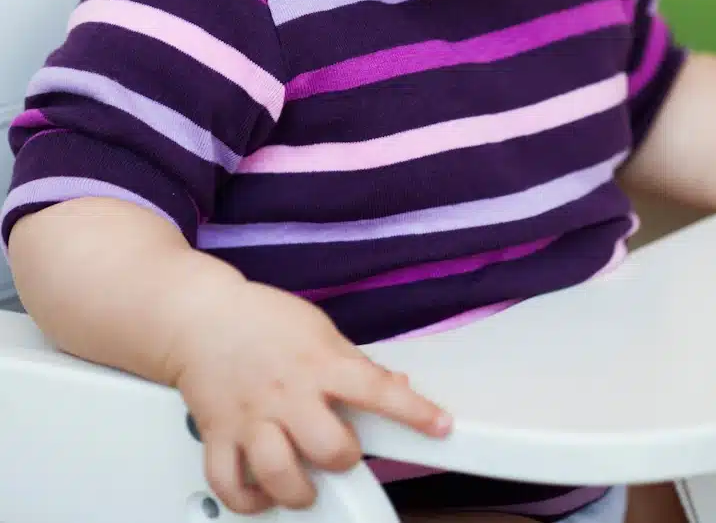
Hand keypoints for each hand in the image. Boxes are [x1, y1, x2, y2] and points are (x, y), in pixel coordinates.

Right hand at [171, 277, 451, 514]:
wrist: (200, 316)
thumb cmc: (260, 318)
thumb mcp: (318, 327)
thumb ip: (354, 362)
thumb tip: (395, 384)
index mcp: (319, 363)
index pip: (377, 389)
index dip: (414, 411)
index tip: (440, 426)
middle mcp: (287, 394)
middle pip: (329, 447)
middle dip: (345, 459)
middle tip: (342, 451)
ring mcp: (251, 418)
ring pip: (280, 473)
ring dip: (300, 490)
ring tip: (306, 484)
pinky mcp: (219, 434)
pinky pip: (231, 483)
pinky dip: (249, 500)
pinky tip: (264, 492)